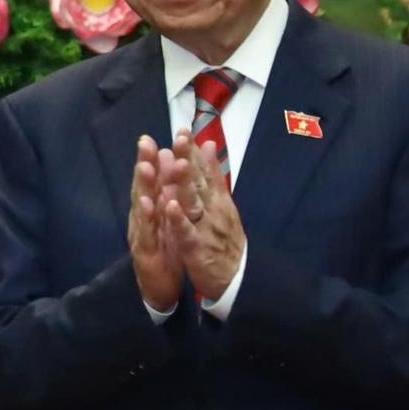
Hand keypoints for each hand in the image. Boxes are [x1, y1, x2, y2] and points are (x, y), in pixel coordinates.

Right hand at [128, 135, 181, 310]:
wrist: (159, 290)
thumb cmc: (165, 253)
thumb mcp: (168, 222)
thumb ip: (169, 196)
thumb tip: (170, 167)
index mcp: (151, 210)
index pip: (151, 181)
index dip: (151, 158)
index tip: (153, 136)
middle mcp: (142, 220)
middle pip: (141, 188)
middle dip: (143, 164)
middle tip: (145, 142)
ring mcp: (142, 235)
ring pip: (142, 208)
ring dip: (144, 186)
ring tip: (146, 167)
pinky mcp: (145, 253)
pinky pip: (147, 233)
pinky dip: (148, 218)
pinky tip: (150, 204)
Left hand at [163, 132, 243, 300]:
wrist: (238, 279)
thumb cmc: (225, 240)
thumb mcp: (222, 205)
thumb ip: (213, 175)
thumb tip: (208, 144)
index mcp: (217, 200)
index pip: (205, 171)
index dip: (193, 151)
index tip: (183, 130)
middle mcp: (213, 210)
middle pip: (200, 181)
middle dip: (189, 159)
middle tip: (180, 136)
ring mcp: (205, 228)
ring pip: (194, 203)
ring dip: (184, 182)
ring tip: (175, 163)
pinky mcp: (197, 248)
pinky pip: (187, 232)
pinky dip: (179, 220)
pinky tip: (170, 206)